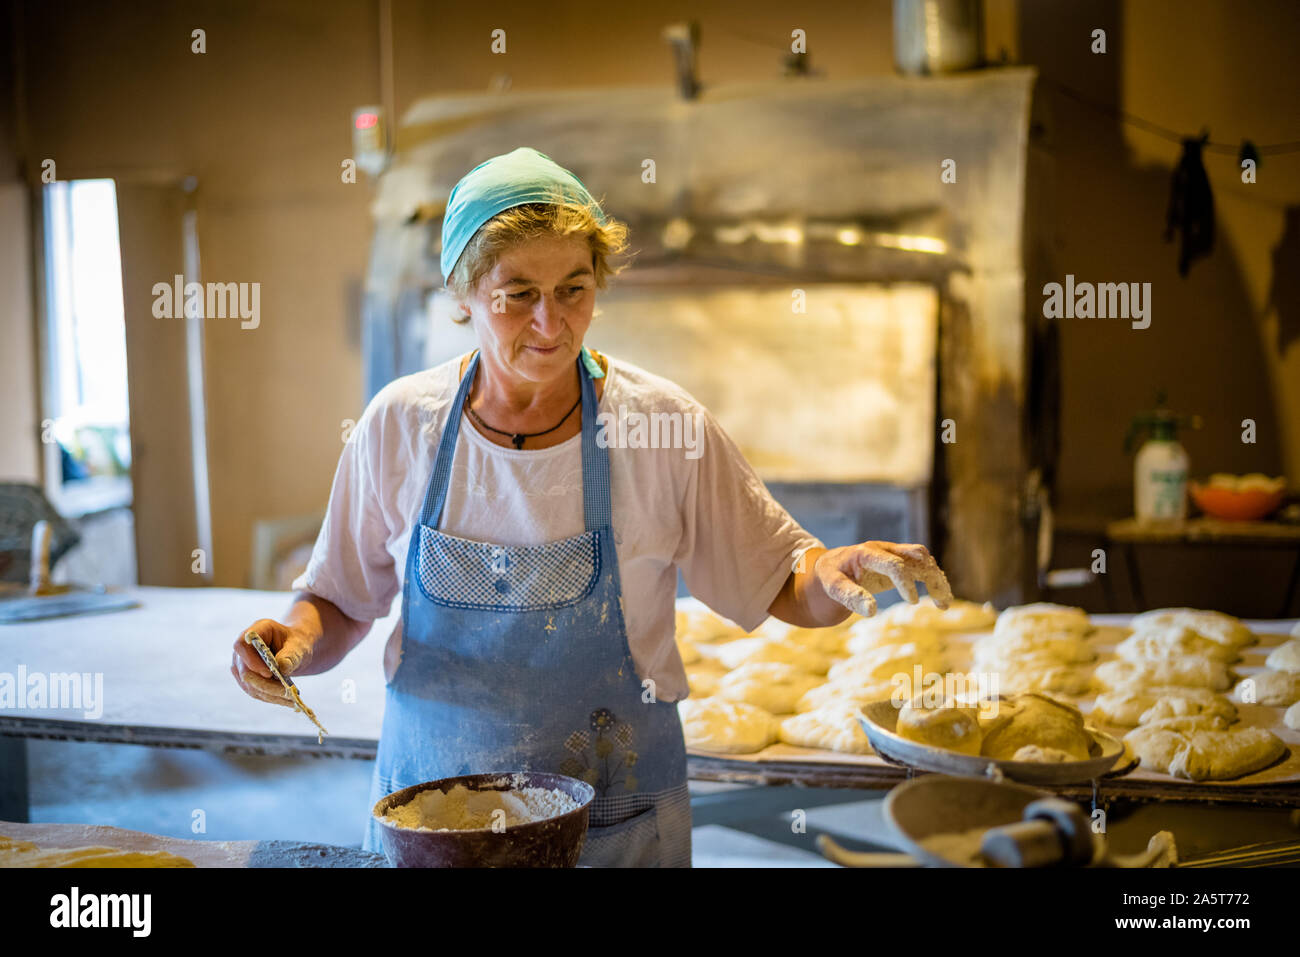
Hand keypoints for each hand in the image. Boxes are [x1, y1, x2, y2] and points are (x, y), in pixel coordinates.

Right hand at [231, 618, 313, 708]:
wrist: (294, 649)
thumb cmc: (297, 643)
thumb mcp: (299, 645)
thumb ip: (291, 654)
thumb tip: (282, 669)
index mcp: (256, 631)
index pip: (241, 645)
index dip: (251, 661)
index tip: (269, 673)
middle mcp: (243, 648)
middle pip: (245, 671)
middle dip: (265, 684)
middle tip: (287, 693)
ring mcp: (241, 664)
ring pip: (249, 685)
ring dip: (270, 695)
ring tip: (291, 699)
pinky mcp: (246, 679)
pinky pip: (255, 691)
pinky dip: (271, 698)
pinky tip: (287, 701)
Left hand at [813, 541, 952, 617]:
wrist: (830, 565)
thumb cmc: (831, 576)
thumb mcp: (832, 586)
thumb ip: (850, 596)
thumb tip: (872, 611)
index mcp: (866, 553)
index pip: (893, 563)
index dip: (905, 581)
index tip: (911, 602)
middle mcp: (884, 550)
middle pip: (916, 556)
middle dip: (931, 577)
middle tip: (940, 602)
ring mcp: (893, 554)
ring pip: (924, 561)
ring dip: (937, 579)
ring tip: (944, 604)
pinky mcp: (899, 563)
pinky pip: (922, 568)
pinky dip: (934, 580)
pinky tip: (941, 600)